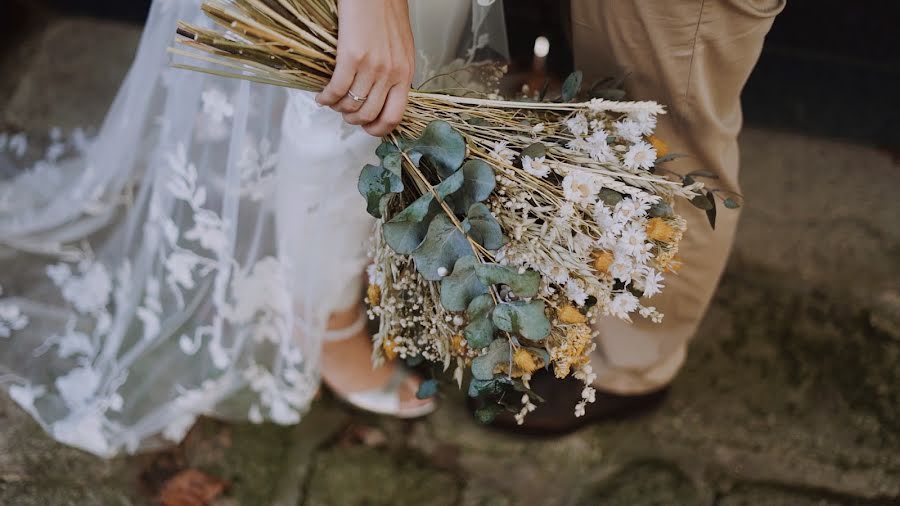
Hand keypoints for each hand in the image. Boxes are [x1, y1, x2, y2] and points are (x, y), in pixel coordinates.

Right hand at [316, 0, 414, 136]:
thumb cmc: (386, 12)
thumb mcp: (401, 47)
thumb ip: (396, 71)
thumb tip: (384, 93)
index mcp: (405, 73)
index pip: (395, 116)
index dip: (379, 129)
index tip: (368, 129)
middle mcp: (391, 73)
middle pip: (370, 114)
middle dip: (354, 120)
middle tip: (345, 113)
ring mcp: (372, 67)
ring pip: (352, 105)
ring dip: (338, 109)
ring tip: (332, 102)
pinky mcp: (352, 57)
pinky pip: (336, 89)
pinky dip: (326, 97)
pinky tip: (321, 96)